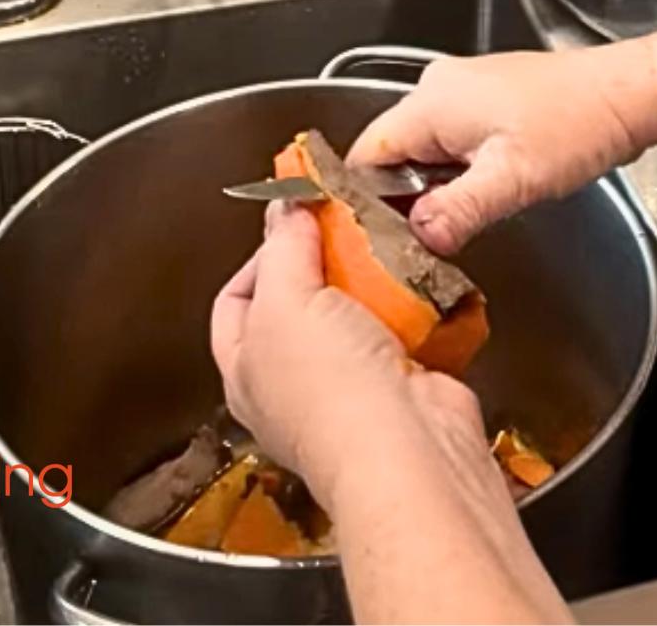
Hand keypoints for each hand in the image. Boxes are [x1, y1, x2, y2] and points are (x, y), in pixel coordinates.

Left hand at [210, 203, 487, 502]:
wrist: (408, 448)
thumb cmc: (329, 389)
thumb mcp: (286, 300)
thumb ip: (283, 247)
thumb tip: (284, 207)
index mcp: (245, 369)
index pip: (236, 299)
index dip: (260, 256)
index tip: (292, 222)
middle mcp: (293, 384)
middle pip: (300, 304)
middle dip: (324, 264)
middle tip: (343, 226)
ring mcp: (351, 388)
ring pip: (358, 315)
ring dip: (374, 280)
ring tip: (384, 245)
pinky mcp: (403, 386)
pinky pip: (406, 332)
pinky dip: (416, 306)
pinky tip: (419, 280)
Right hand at [348, 48, 652, 254]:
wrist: (629, 93)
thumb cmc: (579, 124)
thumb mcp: (513, 179)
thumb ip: (456, 210)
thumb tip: (418, 237)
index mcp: (431, 102)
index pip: (365, 154)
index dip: (364, 199)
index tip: (376, 236)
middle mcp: (438, 88)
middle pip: (392, 154)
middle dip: (403, 197)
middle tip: (421, 240)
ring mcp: (463, 91)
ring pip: (423, 150)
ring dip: (435, 186)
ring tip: (459, 218)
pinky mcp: (487, 100)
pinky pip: (451, 141)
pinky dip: (457, 171)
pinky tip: (484, 192)